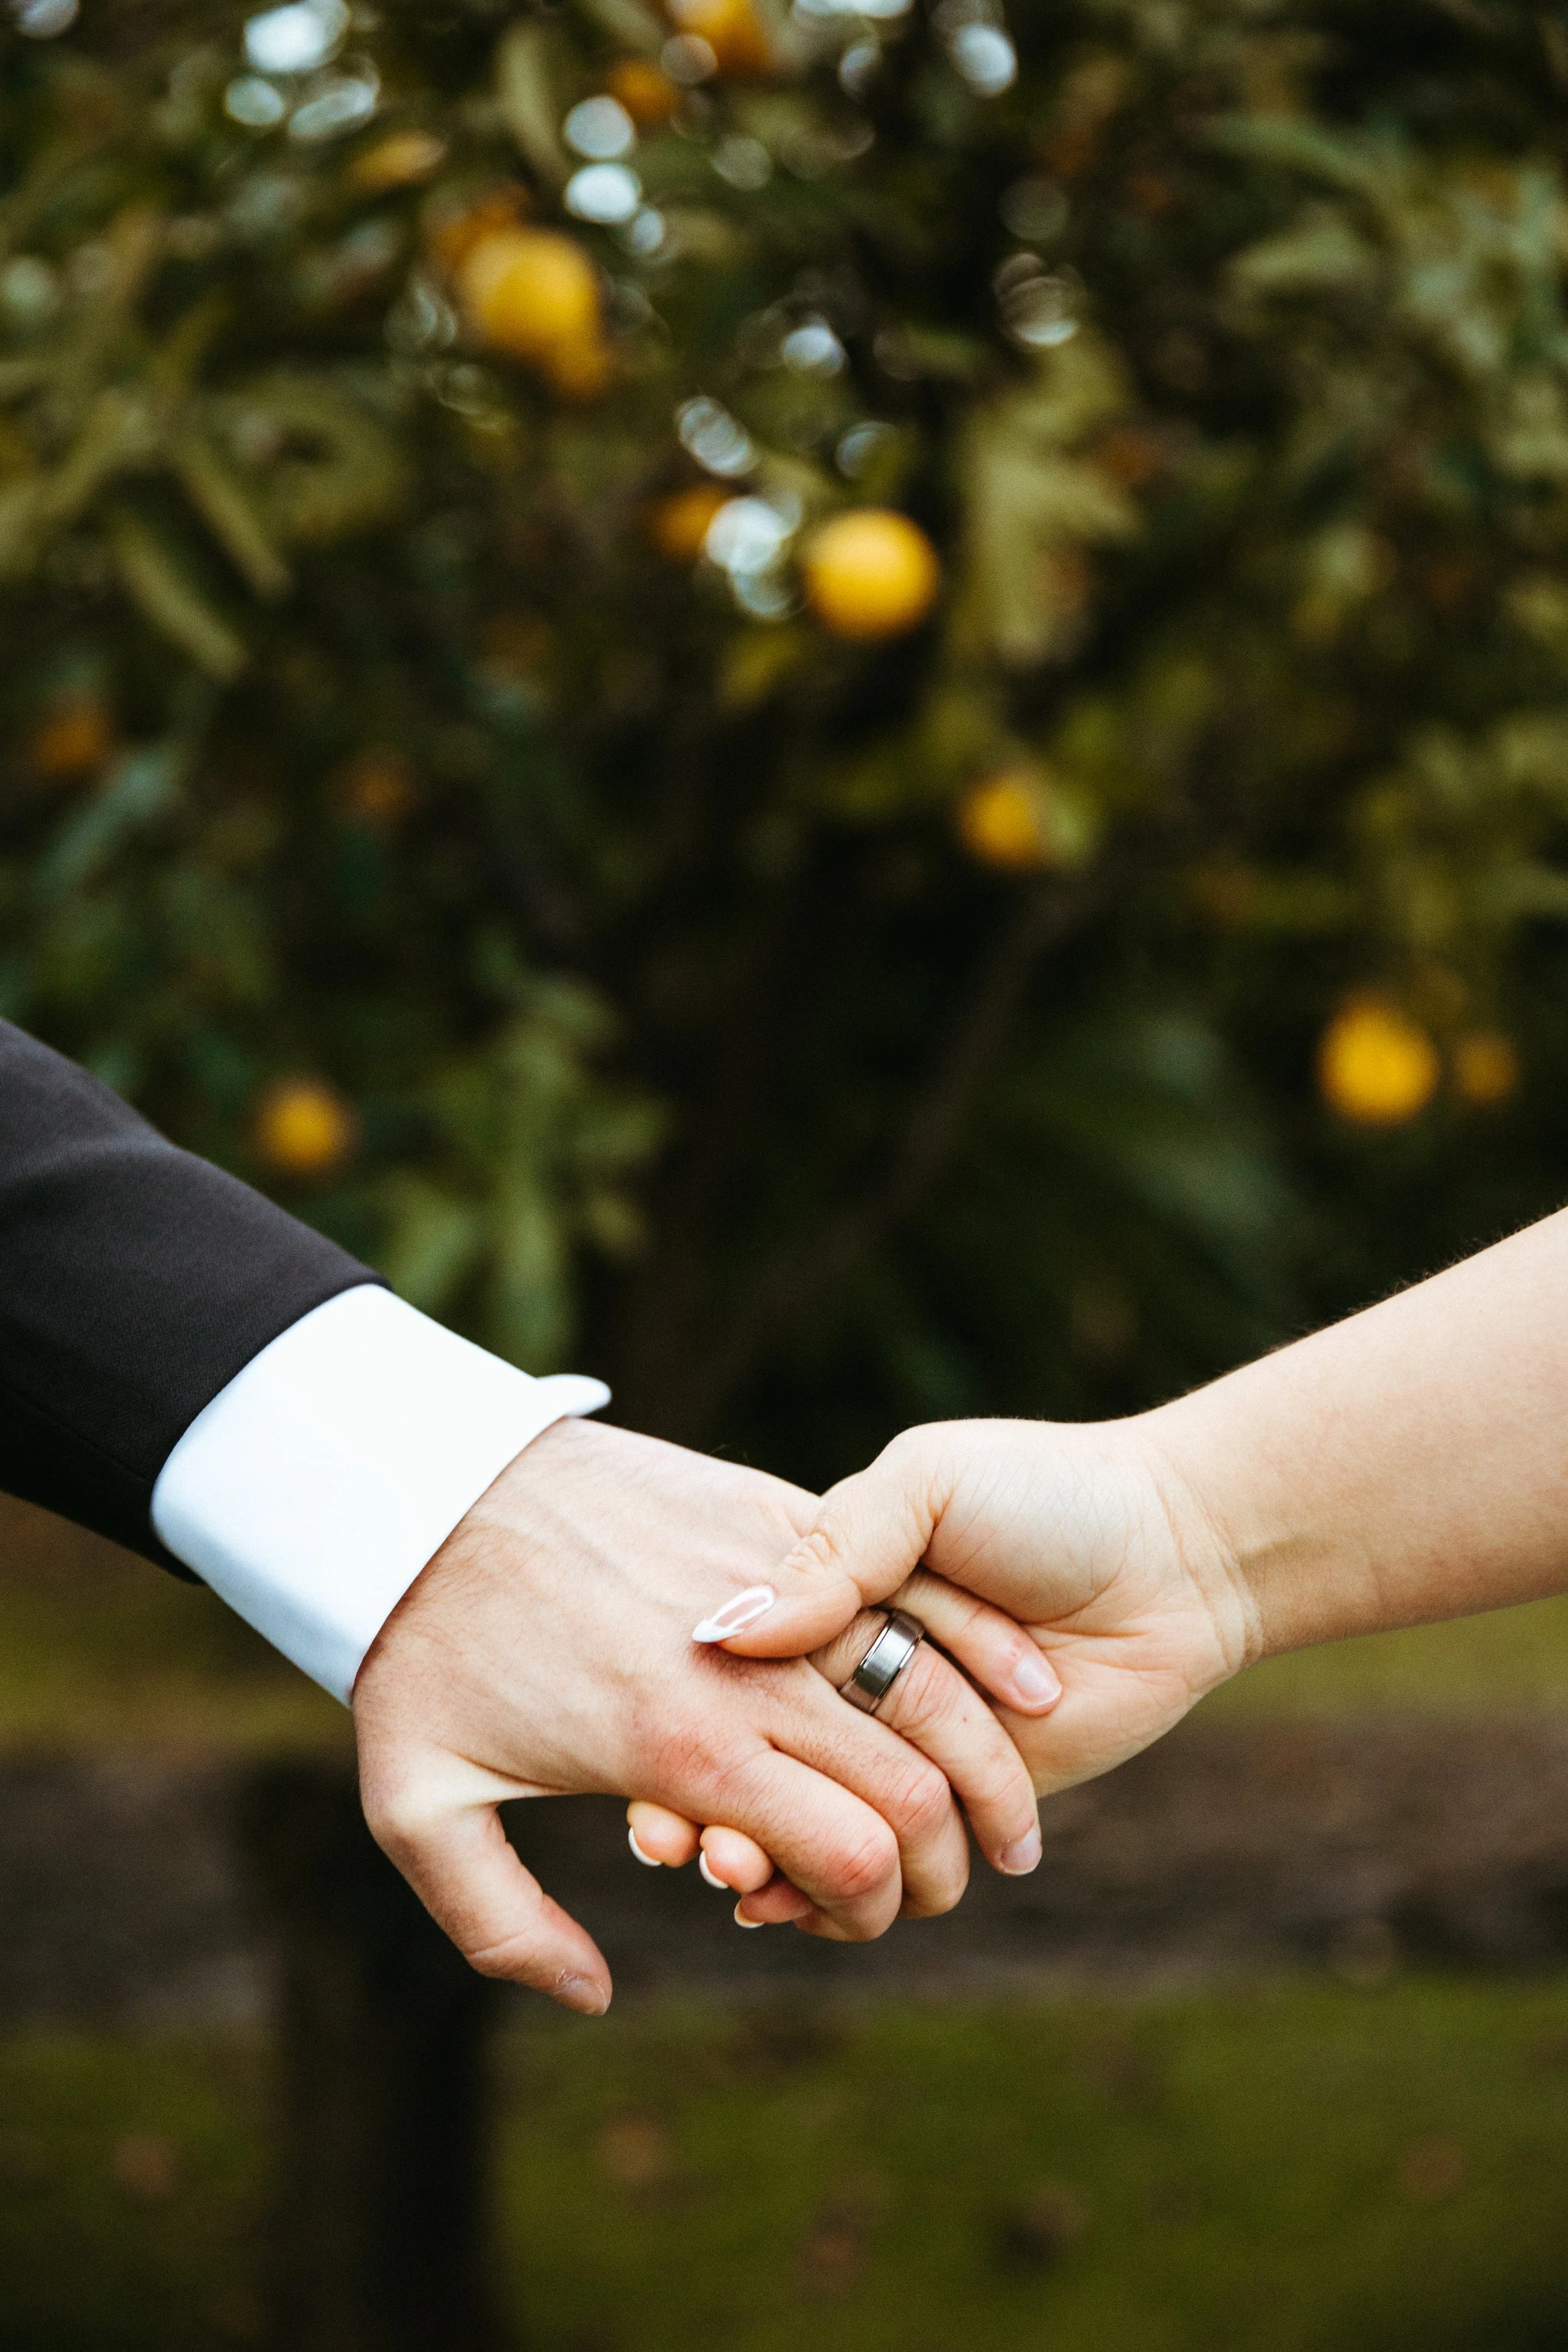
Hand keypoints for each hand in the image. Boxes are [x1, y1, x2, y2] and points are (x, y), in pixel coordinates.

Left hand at [350, 1416, 1047, 2011]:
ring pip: (926, 1685)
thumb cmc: (416, 1646)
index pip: (844, 1854)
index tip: (865, 1924)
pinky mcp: (775, 1510)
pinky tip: (1019, 1690)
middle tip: (954, 1888)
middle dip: (948, 1856)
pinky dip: (972, 1650)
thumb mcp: (414, 1805)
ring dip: (987, 1759)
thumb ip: (498, 1925)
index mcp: (678, 1747)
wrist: (422, 1477)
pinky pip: (902, 1588)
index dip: (874, 1910)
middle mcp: (742, 1669)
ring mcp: (768, 1577)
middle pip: (906, 1783)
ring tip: (1010, 1815)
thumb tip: (597, 1994)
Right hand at [642, 1416, 1252, 1920]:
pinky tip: (775, 1905)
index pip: (730, 1666)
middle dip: (701, 1802)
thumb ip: (838, 1550)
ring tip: (726, 1873)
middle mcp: (857, 1670)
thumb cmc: (1045, 1495)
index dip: (679, 1709)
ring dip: (752, 1853)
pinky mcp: (963, 1802)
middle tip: (670, 1839)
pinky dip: (821, 1890)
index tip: (639, 1757)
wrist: (1177, 1553)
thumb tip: (733, 1630)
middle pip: (752, 1753)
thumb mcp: (927, 1484)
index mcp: (832, 1590)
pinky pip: (878, 1857)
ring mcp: (906, 1742)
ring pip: (804, 1816)